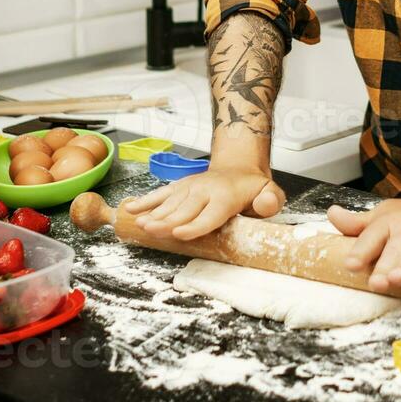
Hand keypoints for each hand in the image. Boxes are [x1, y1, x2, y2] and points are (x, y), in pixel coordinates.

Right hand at [120, 165, 285, 240]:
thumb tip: (266, 203)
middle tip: (150, 230)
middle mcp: (203, 190)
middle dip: (166, 221)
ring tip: (139, 223)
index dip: (194, 225)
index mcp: (225, 197)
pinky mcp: (179, 187)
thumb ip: (270, 200)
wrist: (239, 168)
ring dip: (152, 213)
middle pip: (183, 210)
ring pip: (169, 202)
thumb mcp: (269, 193)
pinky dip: (144, 201)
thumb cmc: (252, 189)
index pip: (209, 215)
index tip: (179, 233)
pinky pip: (160, 194)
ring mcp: (189, 187)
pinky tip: (130, 209)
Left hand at [328, 184, 400, 291]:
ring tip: (396, 279)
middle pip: (394, 249)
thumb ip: (358, 223)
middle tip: (376, 283)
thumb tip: (331, 214)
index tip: (351, 265)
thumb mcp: (384, 215)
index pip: (371, 236)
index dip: (361, 251)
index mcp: (388, 222)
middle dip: (385, 266)